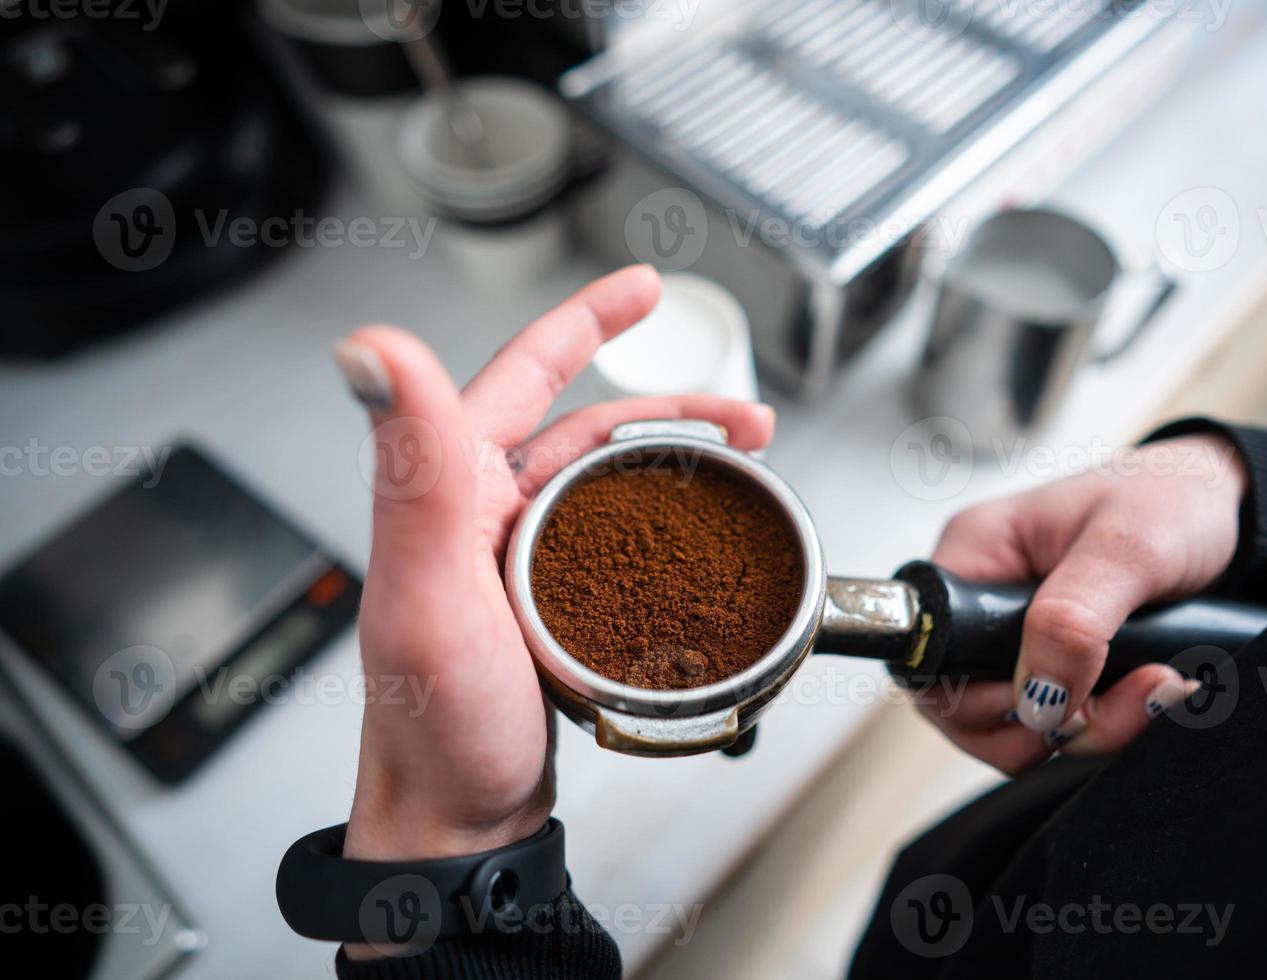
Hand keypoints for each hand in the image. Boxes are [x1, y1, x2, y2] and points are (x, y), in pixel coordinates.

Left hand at [334, 267, 774, 865]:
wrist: (457, 821)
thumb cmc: (435, 727)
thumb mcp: (430, 592)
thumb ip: (412, 469)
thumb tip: (370, 348)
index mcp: (451, 488)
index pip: (523, 373)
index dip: (586, 322)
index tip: (642, 288)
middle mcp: (482, 510)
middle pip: (587, 424)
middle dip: (671, 406)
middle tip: (741, 412)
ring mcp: (519, 556)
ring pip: (610, 477)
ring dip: (678, 460)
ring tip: (741, 463)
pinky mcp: (550, 599)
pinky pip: (617, 535)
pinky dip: (666, 519)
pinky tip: (700, 532)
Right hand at [917, 434, 1246, 772]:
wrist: (1233, 507)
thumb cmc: (1174, 496)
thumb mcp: (1129, 545)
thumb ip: (1075, 618)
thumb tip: (1038, 696)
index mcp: (977, 556)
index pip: (928, 653)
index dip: (978, 699)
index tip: (1052, 698)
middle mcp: (987, 603)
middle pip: (968, 709)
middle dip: (1052, 724)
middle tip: (1132, 695)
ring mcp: (1023, 640)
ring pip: (1022, 728)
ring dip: (1096, 727)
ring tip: (1160, 685)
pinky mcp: (1065, 666)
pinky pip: (1065, 723)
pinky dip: (1114, 723)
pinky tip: (1160, 690)